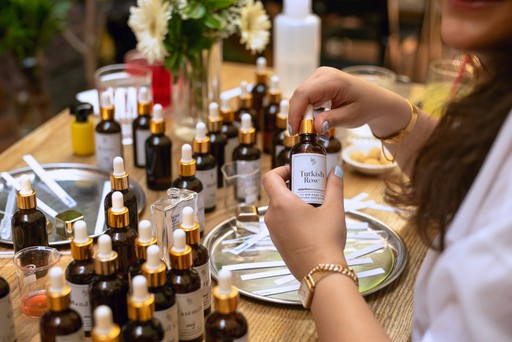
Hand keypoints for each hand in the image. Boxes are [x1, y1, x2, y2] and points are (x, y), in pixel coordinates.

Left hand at [263, 165, 347, 279]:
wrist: (321, 272)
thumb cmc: (325, 240)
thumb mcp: (334, 209)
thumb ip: (334, 186)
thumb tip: (335, 171)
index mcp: (281, 204)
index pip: (270, 177)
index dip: (281, 170)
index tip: (296, 171)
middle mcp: (272, 216)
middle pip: (276, 192)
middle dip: (293, 186)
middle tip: (311, 187)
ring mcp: (273, 231)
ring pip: (279, 208)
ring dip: (293, 202)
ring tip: (314, 206)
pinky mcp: (277, 242)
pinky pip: (281, 222)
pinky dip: (291, 217)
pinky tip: (310, 223)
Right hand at [288, 67, 410, 137]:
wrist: (375, 101)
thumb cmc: (366, 106)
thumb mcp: (351, 117)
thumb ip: (332, 120)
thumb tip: (314, 126)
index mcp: (332, 80)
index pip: (304, 94)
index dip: (295, 113)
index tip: (294, 131)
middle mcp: (323, 74)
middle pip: (299, 95)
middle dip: (297, 116)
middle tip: (301, 134)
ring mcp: (319, 77)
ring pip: (300, 97)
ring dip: (301, 114)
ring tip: (308, 130)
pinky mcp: (318, 83)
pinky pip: (305, 97)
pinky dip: (305, 111)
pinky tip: (312, 121)